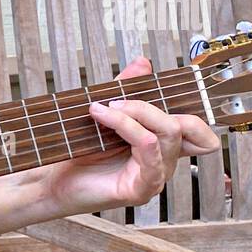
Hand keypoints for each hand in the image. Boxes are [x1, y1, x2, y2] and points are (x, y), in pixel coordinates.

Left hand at [39, 55, 220, 215]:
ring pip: (168, 132)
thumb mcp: (107, 114)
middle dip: (150, 104)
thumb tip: (143, 64)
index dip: (189, 105)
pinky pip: (148, 147)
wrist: (54, 180)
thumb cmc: (80, 154)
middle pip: (186, 125)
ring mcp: (156, 176)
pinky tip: (103, 118)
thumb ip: (127, 90)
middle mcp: (164, 161)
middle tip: (115, 100)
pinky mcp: (143, 188)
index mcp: (161, 146)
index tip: (150, 90)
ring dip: (134, 112)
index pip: (197, 128)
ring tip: (101, 108)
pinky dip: (126, 125)